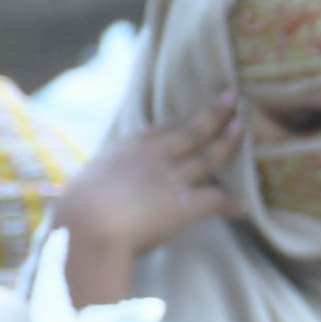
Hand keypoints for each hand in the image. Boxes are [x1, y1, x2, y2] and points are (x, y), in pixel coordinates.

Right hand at [50, 96, 240, 307]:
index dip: (178, 122)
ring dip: (229, 141)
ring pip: (210, 153)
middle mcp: (154, 156)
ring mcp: (173, 177)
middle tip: (233, 96)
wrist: (90, 224)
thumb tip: (84, 200)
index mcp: (126, 150)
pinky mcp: (187, 203)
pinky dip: (233, 205)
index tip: (191, 114)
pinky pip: (218, 200)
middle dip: (214, 112)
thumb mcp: (83, 187)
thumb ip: (96, 187)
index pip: (159, 131)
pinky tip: (244, 208)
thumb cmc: (76, 212)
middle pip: (192, 129)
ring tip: (243, 127)